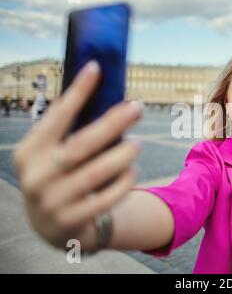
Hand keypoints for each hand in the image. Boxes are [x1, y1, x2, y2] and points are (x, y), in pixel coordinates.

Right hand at [13, 61, 141, 249]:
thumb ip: (71, 132)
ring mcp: (52, 201)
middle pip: (82, 144)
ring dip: (124, 154)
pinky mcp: (70, 221)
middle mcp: (36, 176)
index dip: (77, 92)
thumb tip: (104, 92)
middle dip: (113, 122)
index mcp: (29, 151)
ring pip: (98, 172)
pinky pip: (107, 198)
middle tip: (137, 107)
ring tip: (139, 142)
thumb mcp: (54, 154)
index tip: (96, 68)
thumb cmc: (60, 176)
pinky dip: (124, 181)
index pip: (56, 116)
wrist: (51, 226)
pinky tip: (133, 170)